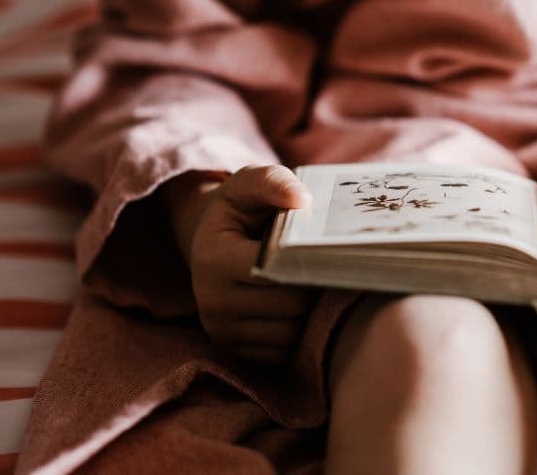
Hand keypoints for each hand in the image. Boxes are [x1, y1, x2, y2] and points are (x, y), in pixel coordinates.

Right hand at [161, 165, 317, 363]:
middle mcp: (210, 301)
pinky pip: (283, 353)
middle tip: (326, 268)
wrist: (213, 244)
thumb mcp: (249, 185)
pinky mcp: (234, 352)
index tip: (320, 247)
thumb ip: (274, 182)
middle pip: (290, 306)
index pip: (278, 270)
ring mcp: (221, 331)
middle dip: (314, 286)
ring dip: (309, 313)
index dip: (307, 260)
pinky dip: (297, 333)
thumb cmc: (240, 211)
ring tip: (310, 286)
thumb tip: (303, 201)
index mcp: (213, 258)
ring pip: (291, 333)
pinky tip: (296, 309)